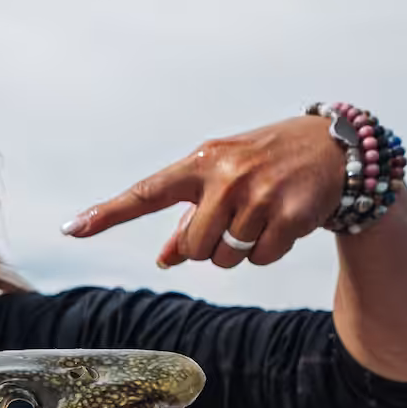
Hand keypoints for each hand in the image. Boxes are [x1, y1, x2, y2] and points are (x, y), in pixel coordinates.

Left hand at [62, 115, 343, 269]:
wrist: (335, 147)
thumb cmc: (265, 164)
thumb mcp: (222, 179)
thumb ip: (190, 217)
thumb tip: (165, 260)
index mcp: (200, 163)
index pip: (145, 193)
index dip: (107, 214)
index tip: (71, 229)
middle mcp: (225, 176)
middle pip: (191, 248)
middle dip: (209, 247)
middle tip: (235, 220)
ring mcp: (257, 194)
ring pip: (224, 258)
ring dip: (239, 250)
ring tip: (262, 216)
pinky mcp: (289, 214)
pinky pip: (260, 259)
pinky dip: (269, 251)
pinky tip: (284, 222)